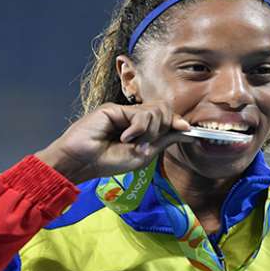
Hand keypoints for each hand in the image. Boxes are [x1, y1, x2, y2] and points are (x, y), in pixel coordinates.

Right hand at [36, 102, 190, 183]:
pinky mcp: (114, 108)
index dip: (176, 122)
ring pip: (155, 111)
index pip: (165, 117)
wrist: (82, 163)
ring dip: (148, 131)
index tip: (187, 129)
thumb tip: (186, 131)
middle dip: (162, 127)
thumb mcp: (143, 154)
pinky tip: (124, 137)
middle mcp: (133, 117)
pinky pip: (140, 114)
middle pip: (164, 110)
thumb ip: (163, 140)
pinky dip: (137, 128)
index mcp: (141, 128)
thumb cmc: (108, 161)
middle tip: (146, 143)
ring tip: (132, 142)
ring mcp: (124, 111)